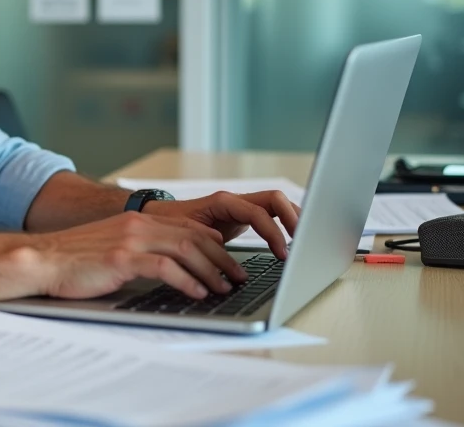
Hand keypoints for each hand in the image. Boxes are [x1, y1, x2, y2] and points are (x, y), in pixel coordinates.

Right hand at [28, 211, 247, 300]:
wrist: (42, 259)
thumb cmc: (74, 260)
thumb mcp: (111, 247)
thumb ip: (137, 250)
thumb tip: (164, 267)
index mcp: (136, 222)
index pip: (187, 226)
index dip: (213, 242)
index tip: (227, 258)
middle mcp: (137, 226)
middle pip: (193, 237)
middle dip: (221, 258)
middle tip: (237, 277)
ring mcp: (130, 241)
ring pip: (185, 250)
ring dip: (211, 271)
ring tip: (224, 288)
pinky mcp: (122, 259)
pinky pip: (165, 268)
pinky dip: (187, 281)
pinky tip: (197, 293)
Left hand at [144, 191, 300, 257]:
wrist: (159, 218)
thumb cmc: (170, 226)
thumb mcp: (187, 235)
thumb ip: (206, 245)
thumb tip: (225, 264)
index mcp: (223, 202)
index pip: (257, 212)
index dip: (273, 232)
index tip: (282, 254)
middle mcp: (235, 201)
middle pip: (275, 199)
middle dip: (293, 219)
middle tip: (303, 244)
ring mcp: (241, 207)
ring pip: (277, 204)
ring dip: (293, 220)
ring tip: (304, 243)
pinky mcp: (244, 216)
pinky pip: (271, 214)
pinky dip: (285, 224)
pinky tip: (292, 240)